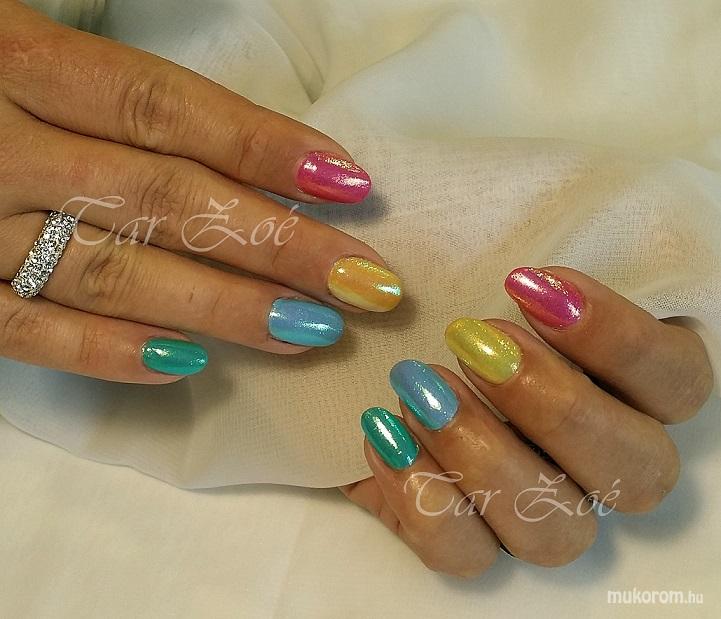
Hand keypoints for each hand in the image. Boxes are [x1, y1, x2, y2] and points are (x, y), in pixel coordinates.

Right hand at [0, 1, 401, 381]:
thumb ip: (114, 91)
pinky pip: (23, 332)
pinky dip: (103, 352)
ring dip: (219, 307)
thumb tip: (245, 154)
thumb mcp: (19, 38)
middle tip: (363, 283)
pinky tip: (185, 365)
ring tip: (308, 331)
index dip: (261, 147)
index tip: (350, 185)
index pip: (164, 108)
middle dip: (274, 245)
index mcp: (13, 56)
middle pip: (161, 199)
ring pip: (108, 273)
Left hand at [343, 267, 712, 576]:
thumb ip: (538, 267)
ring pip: (556, 531)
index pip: (677, 379)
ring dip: (484, 455)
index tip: (526, 283)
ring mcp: (539, 510)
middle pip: (636, 470)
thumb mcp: (492, 258)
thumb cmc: (449, 294)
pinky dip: (422, 496)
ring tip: (417, 385)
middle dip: (553, 404)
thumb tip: (537, 271)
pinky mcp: (469, 538)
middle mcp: (600, 462)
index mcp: (633, 389)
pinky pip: (465, 553)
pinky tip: (382, 429)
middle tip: (473, 339)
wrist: (375, 349)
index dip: (616, 338)